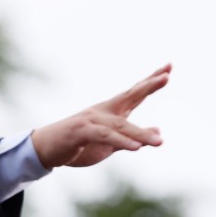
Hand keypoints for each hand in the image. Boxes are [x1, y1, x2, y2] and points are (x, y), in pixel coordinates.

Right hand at [32, 63, 171, 167]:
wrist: (45, 148)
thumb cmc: (78, 144)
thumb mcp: (110, 142)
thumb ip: (132, 136)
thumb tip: (159, 132)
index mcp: (110, 112)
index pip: (134, 94)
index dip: (151, 81)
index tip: (169, 68)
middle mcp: (102, 111)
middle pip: (128, 96)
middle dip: (147, 86)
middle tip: (166, 76)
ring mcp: (91, 120)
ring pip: (120, 125)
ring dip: (141, 134)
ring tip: (160, 142)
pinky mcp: (81, 132)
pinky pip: (105, 136)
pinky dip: (121, 141)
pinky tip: (136, 147)